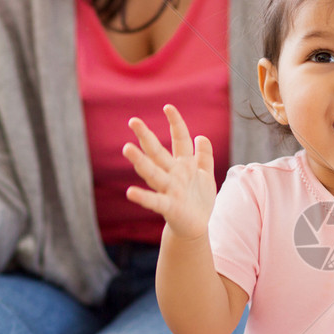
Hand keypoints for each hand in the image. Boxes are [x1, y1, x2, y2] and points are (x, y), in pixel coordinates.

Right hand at [123, 104, 215, 240]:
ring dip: (141, 162)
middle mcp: (173, 174)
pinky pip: (154, 201)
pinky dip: (143, 197)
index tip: (168, 107)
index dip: (176, 124)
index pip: (180, 140)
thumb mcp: (206, 175)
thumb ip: (204, 156)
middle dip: (147, 137)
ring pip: (153, 173)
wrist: (196, 226)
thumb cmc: (198, 199)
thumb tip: (201, 137)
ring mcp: (169, 190)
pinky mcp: (169, 207)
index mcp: (184, 165)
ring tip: (127, 148)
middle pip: (158, 153)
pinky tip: (129, 192)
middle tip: (133, 121)